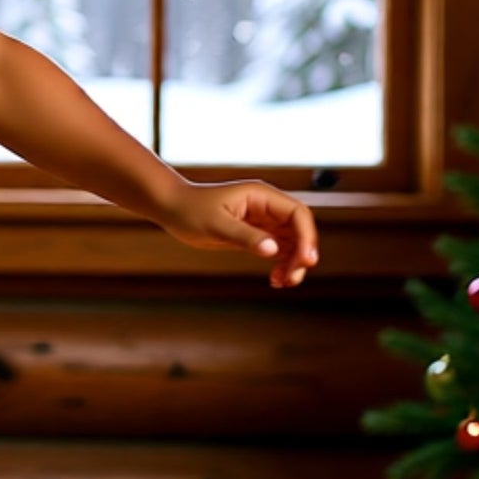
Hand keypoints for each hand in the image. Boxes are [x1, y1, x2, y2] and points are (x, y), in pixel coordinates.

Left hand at [158, 178, 318, 288]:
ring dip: (293, 263)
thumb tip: (273, 249)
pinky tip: (275, 280)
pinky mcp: (255, 233)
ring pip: (292, 242)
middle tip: (292, 278)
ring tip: (282, 283)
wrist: (171, 208)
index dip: (307, 237)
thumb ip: (245, 236)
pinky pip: (278, 249)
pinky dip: (282, 265)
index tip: (305, 260)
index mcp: (261, 196)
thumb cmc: (190, 210)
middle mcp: (266, 206)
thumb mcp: (216, 225)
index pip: (298, 214)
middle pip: (300, 230)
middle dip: (302, 254)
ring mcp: (262, 220)